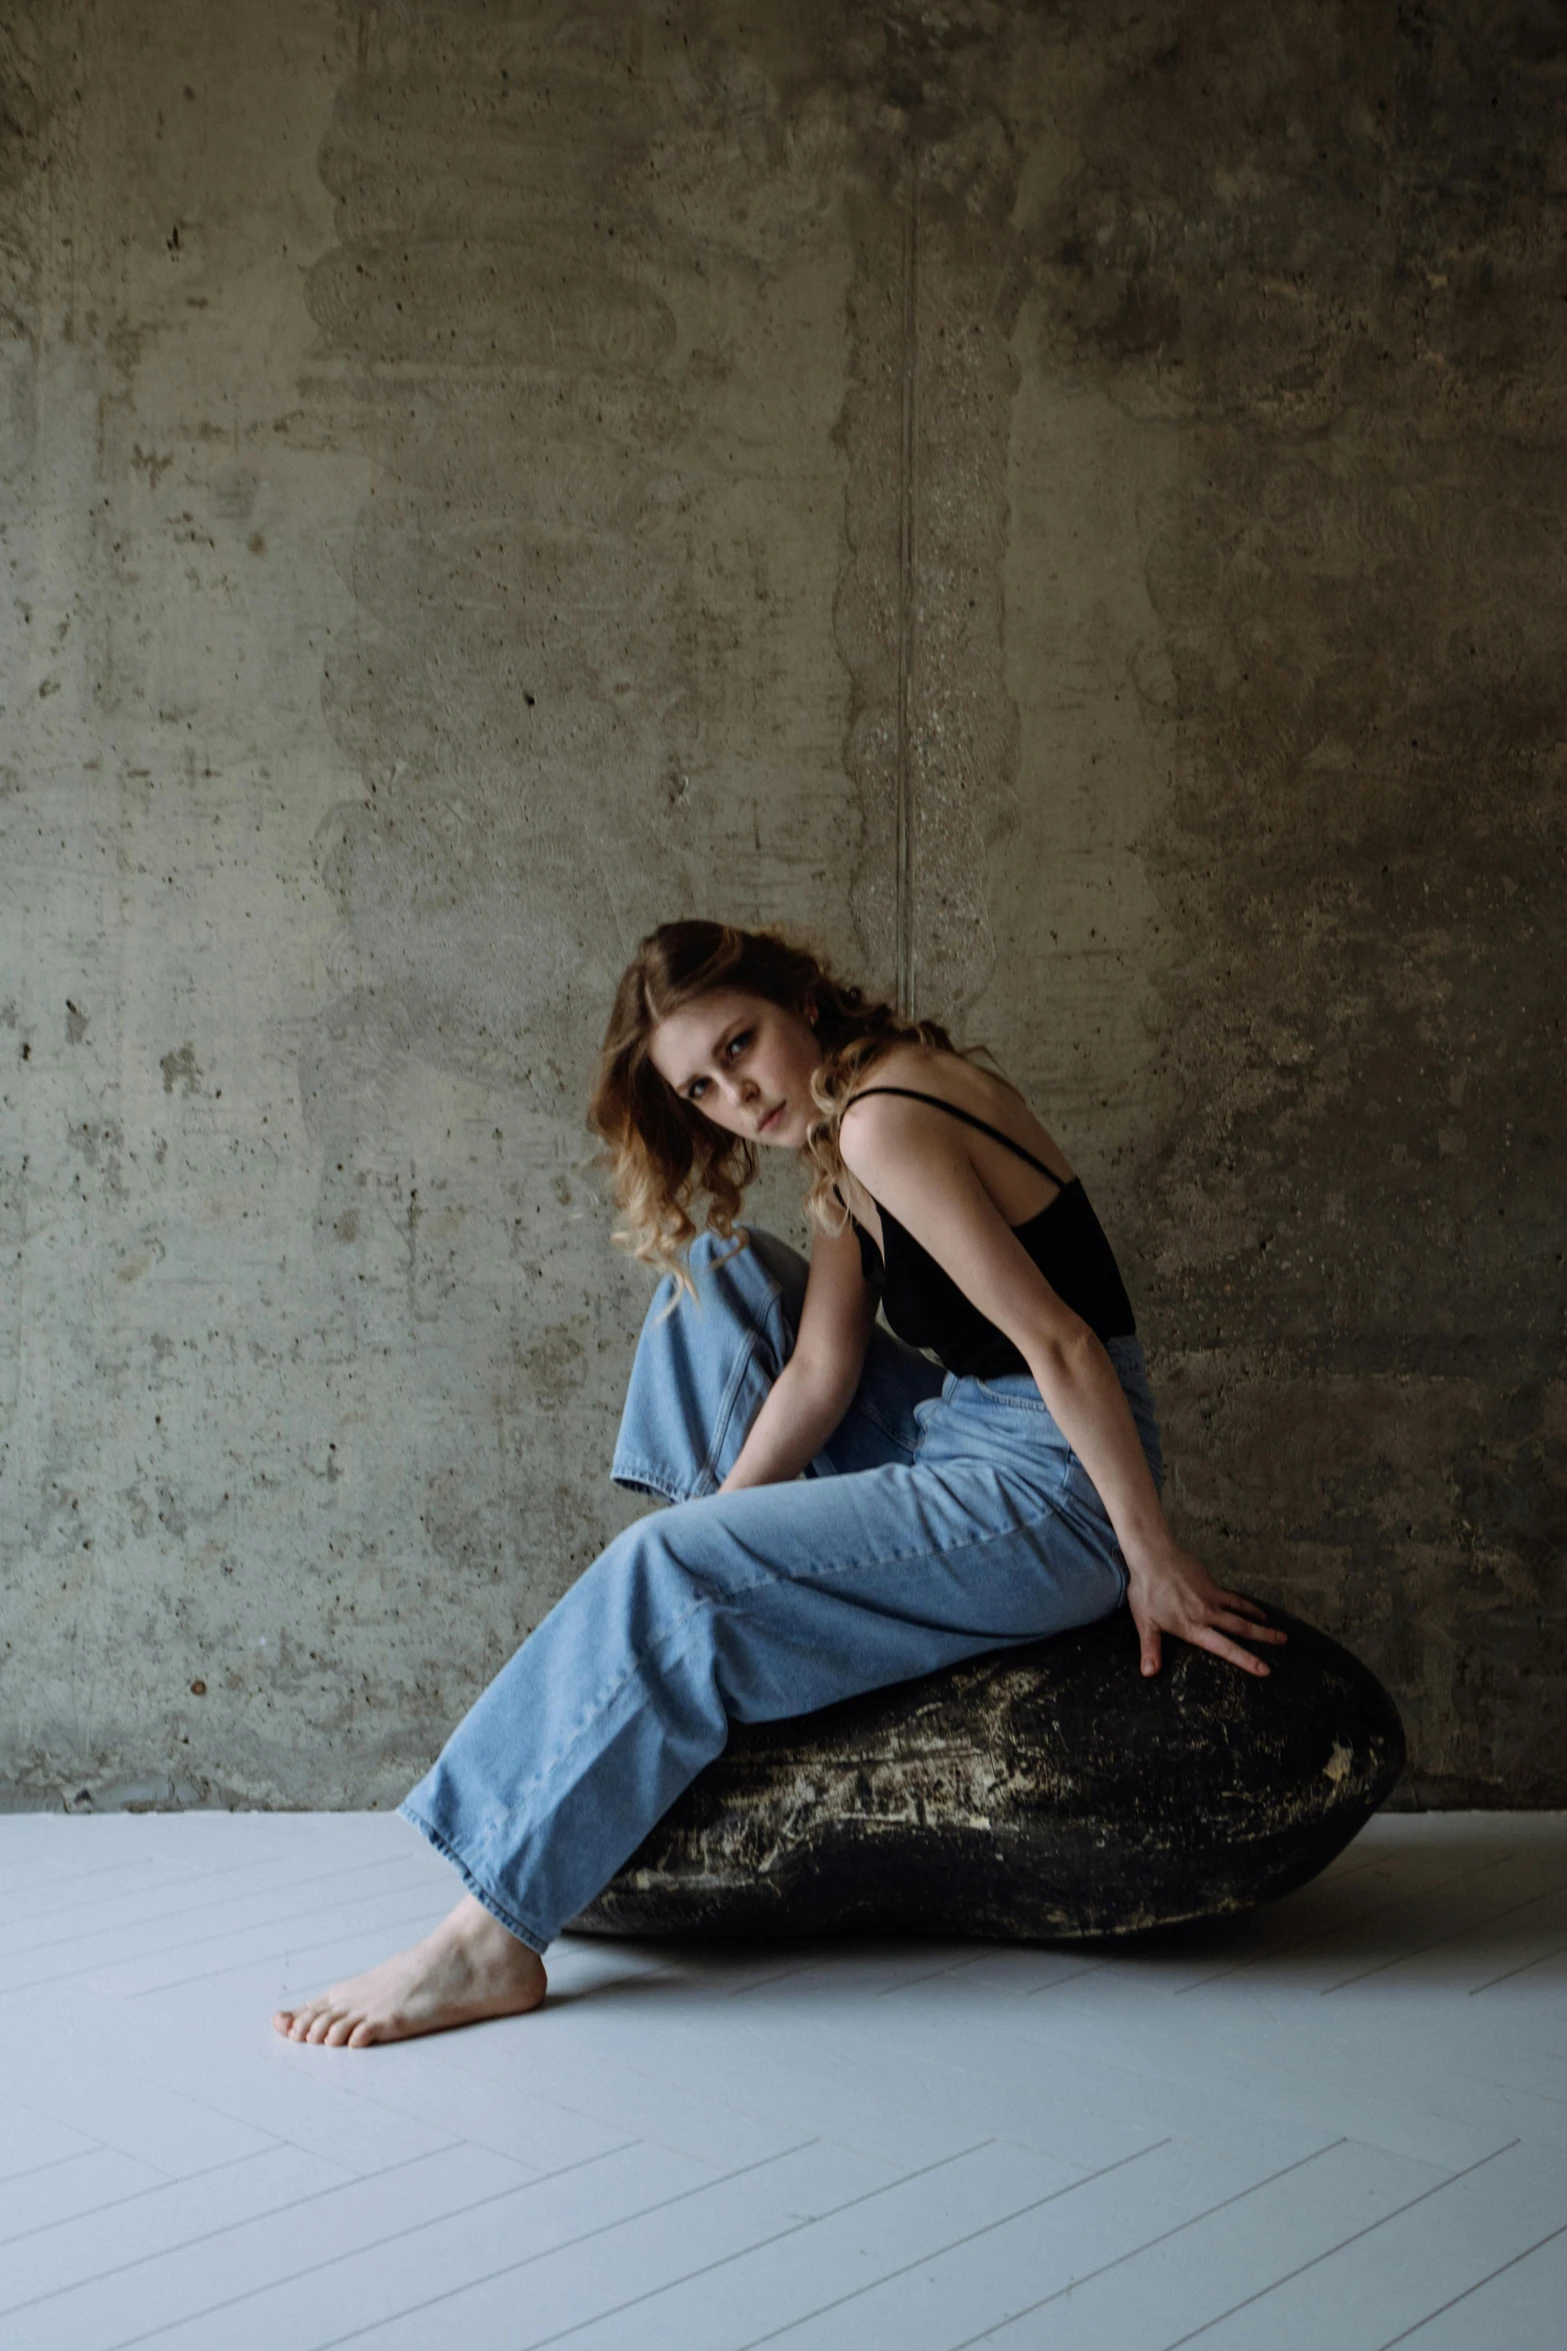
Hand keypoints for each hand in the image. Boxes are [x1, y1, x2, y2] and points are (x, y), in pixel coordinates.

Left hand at [1124, 1543, 1285, 1678]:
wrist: (1153, 1555)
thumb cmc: (1145, 1590)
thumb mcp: (1145, 1622)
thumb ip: (1150, 1649)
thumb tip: (1148, 1673)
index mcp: (1192, 1627)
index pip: (1224, 1648)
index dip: (1245, 1660)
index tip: (1264, 1669)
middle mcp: (1207, 1614)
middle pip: (1241, 1629)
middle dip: (1264, 1638)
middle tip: (1283, 1643)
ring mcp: (1212, 1598)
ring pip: (1242, 1613)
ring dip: (1261, 1623)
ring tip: (1280, 1632)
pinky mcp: (1212, 1585)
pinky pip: (1234, 1599)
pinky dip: (1247, 1606)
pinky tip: (1257, 1611)